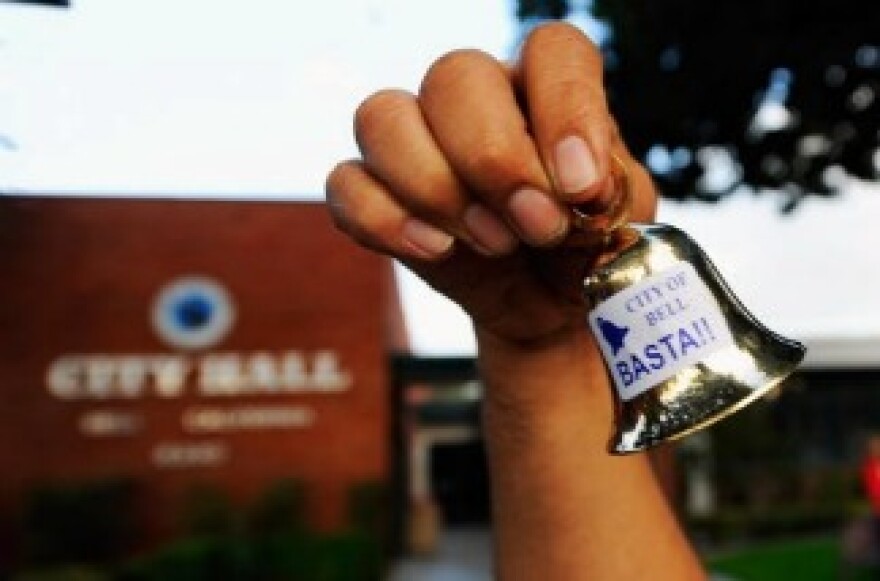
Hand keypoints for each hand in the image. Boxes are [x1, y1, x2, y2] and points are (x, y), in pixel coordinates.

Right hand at [326, 22, 656, 349]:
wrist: (549, 304)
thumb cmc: (585, 247)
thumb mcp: (620, 223)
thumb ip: (609, 195)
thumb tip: (576, 184)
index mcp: (546, 89)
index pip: (552, 50)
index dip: (566, 108)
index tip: (581, 187)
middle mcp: (475, 100)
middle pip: (453, 76)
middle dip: (493, 160)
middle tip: (537, 226)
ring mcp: (415, 142)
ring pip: (382, 118)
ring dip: (435, 187)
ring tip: (493, 244)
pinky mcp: (375, 193)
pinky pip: (345, 183)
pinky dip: (384, 220)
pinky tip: (435, 251)